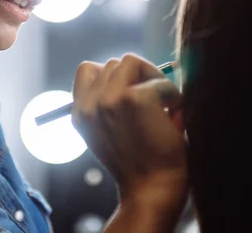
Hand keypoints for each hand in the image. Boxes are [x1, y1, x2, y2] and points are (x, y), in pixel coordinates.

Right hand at [72, 54, 187, 218]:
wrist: (153, 190)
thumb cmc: (140, 162)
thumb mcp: (110, 131)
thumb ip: (108, 102)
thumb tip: (132, 69)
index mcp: (79, 113)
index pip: (88, 70)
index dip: (114, 78)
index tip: (131, 99)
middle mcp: (88, 105)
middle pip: (114, 63)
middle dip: (137, 78)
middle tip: (154, 105)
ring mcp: (108, 99)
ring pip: (131, 61)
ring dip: (152, 80)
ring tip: (161, 108)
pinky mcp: (133, 98)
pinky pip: (158, 80)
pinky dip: (171, 95)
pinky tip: (172, 118)